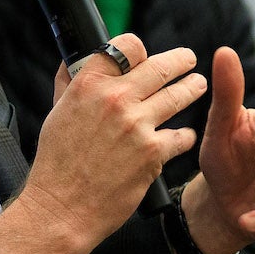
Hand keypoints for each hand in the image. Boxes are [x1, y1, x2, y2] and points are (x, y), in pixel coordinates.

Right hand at [0, 33, 204, 253]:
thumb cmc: (56, 163)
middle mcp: (115, 99)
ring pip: (180, 95)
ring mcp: (138, 125)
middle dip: (182, 60)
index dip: (140, 49)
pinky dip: (184, 136)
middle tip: (189, 60)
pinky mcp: (154, 153)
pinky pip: (182, 135)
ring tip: (197, 86)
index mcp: (89, 85)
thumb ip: (69, 84)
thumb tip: (74, 62)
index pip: (127, 46)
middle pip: (162, 65)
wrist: (62, 207)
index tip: (146, 55)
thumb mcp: (56, 113)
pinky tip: (182, 137)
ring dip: (192, 88)